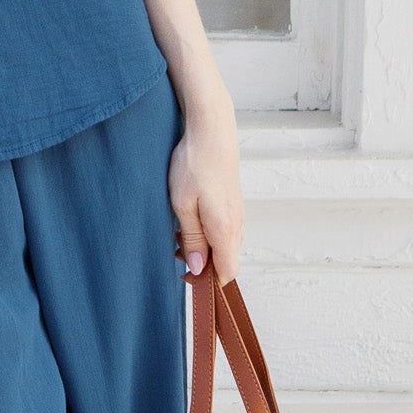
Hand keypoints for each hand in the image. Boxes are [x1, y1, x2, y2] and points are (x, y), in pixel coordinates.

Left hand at [169, 88, 242, 285]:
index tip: (184, 275)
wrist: (211, 131)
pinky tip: (188, 219)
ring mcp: (237, 214)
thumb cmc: (193, 165)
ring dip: (203, 248)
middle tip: (175, 251)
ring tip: (177, 233)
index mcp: (225, 230)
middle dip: (202, 265)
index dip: (207, 282)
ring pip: (224, 245)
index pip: (227, 273)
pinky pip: (224, 230)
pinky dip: (207, 233)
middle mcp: (237, 225)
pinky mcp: (233, 204)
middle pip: (226, 261)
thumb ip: (192, 239)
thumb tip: (198, 268)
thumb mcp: (182, 205)